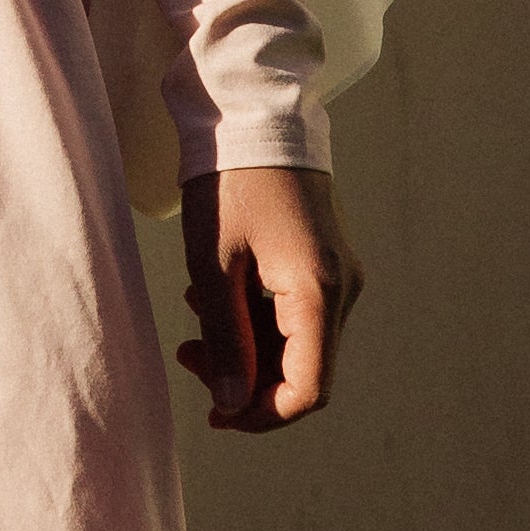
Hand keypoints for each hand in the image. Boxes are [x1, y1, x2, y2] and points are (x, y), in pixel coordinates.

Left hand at [176, 164, 362, 431]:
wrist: (254, 114)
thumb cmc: (229, 182)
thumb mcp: (213, 266)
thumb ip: (226, 341)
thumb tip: (233, 405)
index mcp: (319, 292)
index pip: (308, 390)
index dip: (261, 416)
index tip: (214, 413)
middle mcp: (342, 290)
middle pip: (301, 371)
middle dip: (244, 378)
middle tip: (188, 356)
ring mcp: (337, 277)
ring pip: (295, 345)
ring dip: (244, 346)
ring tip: (194, 316)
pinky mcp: (324, 264)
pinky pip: (294, 315)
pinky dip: (255, 319)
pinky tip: (215, 295)